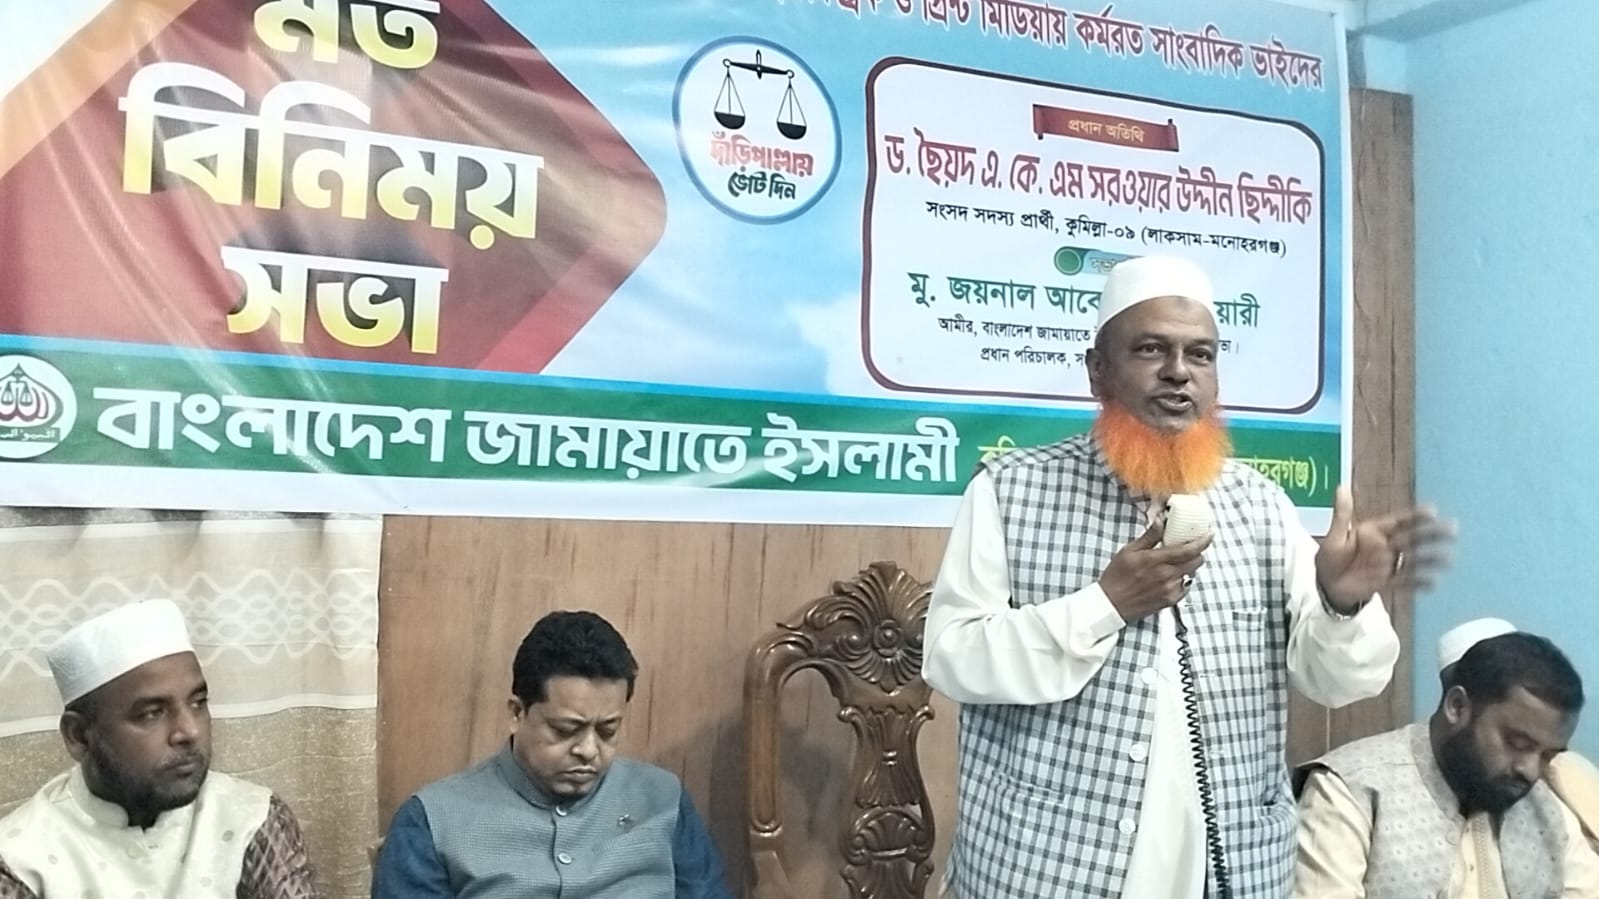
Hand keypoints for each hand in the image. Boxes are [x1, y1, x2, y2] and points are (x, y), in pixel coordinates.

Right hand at [1098, 521, 1212, 622]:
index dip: (1203, 541)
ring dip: (1190, 565)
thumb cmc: (1117, 576)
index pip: (1188, 549)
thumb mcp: (1129, 551)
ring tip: (1179, 562)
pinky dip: (1183, 579)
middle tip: (1193, 547)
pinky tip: (1171, 577)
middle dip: (1198, 552)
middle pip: (1196, 562)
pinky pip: (1185, 587)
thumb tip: (1162, 520)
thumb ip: (1149, 536)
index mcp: (1156, 560)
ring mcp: (1170, 590)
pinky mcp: (1170, 601)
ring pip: (1192, 574)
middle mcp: (1167, 575)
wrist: (1111, 604)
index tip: (1209, 534)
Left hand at [1316, 485, 1453, 612]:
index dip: (1415, 517)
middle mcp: (1386, 547)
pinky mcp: (1386, 582)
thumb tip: (1342, 486)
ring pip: (1413, 560)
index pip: (1399, 522)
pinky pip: (1405, 582)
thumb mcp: (1334, 536)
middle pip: (1412, 539)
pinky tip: (1433, 583)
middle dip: (1432, 534)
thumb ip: (1342, 514)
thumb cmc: (1330, 558)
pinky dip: (1418, 582)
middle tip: (1453, 528)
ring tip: (1448, 558)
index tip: (1433, 511)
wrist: (1327, 585)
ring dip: (1430, 559)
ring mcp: (1388, 565)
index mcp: (1374, 533)